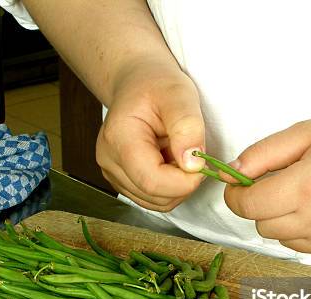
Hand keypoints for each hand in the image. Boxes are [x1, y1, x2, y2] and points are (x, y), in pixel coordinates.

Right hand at [97, 60, 205, 210]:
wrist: (137, 83)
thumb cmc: (156, 85)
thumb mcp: (179, 95)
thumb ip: (188, 128)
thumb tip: (192, 165)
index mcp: (118, 139)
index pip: (151, 181)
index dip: (184, 181)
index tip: (202, 163)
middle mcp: (109, 161)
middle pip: (154, 196)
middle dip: (183, 183)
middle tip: (191, 154)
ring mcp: (112, 174)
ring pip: (155, 203)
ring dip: (177, 187)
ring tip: (178, 154)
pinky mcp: (122, 181)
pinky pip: (152, 199)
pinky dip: (169, 188)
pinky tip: (170, 162)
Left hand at [224, 113, 310, 262]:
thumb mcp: (305, 133)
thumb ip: (261, 154)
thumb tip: (230, 174)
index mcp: (306, 188)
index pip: (245, 206)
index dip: (237, 194)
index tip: (242, 186)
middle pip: (261, 226)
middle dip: (264, 205)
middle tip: (287, 184)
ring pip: (283, 240)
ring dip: (287, 221)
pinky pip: (308, 250)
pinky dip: (309, 234)